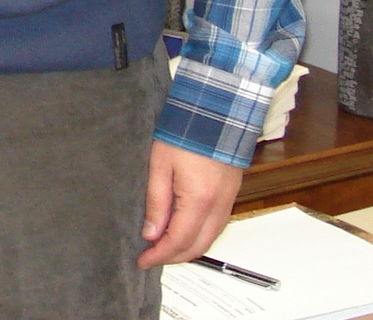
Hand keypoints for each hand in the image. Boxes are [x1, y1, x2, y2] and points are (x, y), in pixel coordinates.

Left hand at [137, 142, 243, 267]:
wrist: (214, 111)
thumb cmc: (184, 131)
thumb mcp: (159, 164)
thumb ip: (156, 201)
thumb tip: (151, 233)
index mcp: (199, 199)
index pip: (178, 241)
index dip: (159, 255)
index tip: (143, 261)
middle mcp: (219, 205)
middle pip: (198, 247)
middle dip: (174, 258)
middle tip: (151, 257)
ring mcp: (228, 200)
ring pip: (210, 239)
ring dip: (187, 249)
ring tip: (162, 248)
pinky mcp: (230, 194)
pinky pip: (217, 226)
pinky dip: (199, 236)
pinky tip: (182, 231)